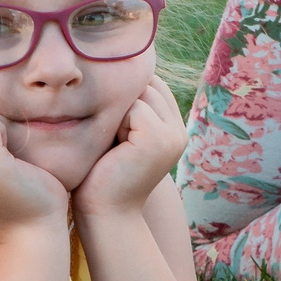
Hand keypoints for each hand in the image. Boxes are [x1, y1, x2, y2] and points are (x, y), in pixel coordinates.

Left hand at [75, 83, 188, 219]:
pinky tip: (116, 150)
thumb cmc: (101, 174)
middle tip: (113, 141)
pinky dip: (118, 124)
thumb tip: (115, 67)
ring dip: (118, 114)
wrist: (105, 213)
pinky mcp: (159, 139)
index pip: (153, 85)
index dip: (127, 95)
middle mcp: (179, 130)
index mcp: (173, 128)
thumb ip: (127, 107)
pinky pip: (136, 108)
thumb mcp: (119, 134)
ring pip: (141, 94)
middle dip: (122, 104)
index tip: (113, 127)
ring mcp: (173, 135)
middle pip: (148, 85)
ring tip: (114, 145)